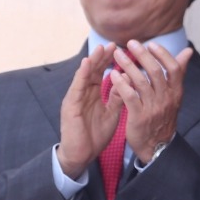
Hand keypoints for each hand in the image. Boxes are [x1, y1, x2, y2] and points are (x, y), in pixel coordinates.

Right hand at [57, 45, 122, 179]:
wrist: (82, 155)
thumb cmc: (95, 135)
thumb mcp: (112, 112)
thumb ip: (118, 96)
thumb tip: (129, 79)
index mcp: (93, 95)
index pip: (101, 73)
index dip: (109, 61)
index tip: (121, 48)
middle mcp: (83, 94)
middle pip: (92, 71)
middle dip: (102, 57)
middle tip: (112, 43)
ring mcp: (75, 99)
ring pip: (84, 76)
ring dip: (92, 61)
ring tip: (100, 48)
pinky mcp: (70, 106)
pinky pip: (76, 88)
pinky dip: (81, 75)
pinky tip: (87, 64)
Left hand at [110, 41, 190, 158]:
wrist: (157, 146)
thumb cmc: (163, 116)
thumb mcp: (174, 95)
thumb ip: (178, 73)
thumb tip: (187, 51)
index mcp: (176, 92)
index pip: (174, 69)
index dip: (163, 55)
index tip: (151, 44)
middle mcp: (166, 98)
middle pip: (156, 72)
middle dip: (142, 55)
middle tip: (130, 43)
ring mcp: (153, 108)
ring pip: (141, 82)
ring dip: (128, 65)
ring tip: (118, 55)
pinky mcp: (139, 116)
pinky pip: (130, 96)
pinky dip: (121, 84)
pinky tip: (114, 75)